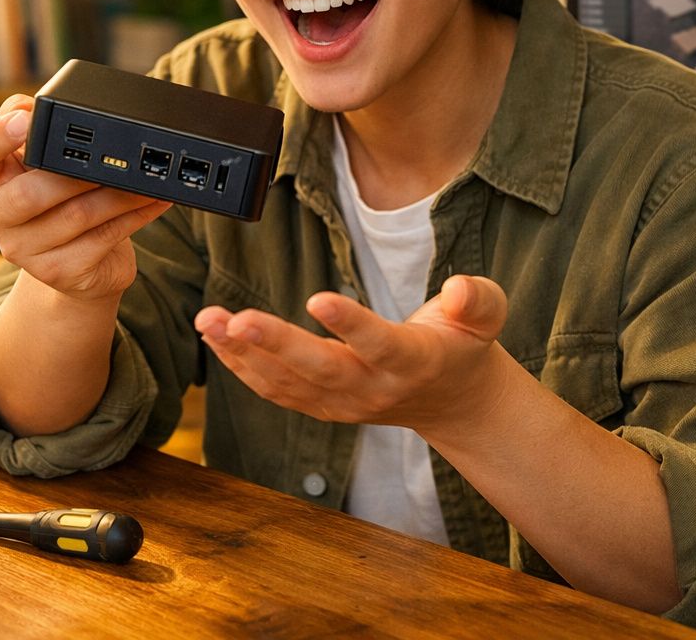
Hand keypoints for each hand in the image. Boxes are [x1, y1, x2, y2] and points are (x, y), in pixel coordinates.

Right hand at [0, 94, 171, 304]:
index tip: (25, 120)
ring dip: (119, 194)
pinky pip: (102, 240)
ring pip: (75, 216)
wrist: (79, 267)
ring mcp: (24, 250)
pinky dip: (134, 217)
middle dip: (77, 175)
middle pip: (29, 194)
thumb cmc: (61, 202)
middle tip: (113, 159)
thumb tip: (27, 103)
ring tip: (146, 179)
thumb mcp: (45, 164)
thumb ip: (38, 129)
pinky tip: (152, 202)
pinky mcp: (58, 273)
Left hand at [194, 275, 511, 434]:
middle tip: (237, 318)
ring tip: (209, 320)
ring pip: (288, 384)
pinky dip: (242, 366)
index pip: (380, 345)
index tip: (318, 299)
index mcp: (413, 362)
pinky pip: (276, 390)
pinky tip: (215, 337)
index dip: (351, 325)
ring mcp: (343, 403)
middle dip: (276, 344)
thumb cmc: (462, 344)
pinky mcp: (321, 405)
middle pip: (321, 369)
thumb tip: (459, 289)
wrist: (452, 400)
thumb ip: (478, 299)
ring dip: (243, 354)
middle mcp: (374, 389)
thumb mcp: (485, 316)